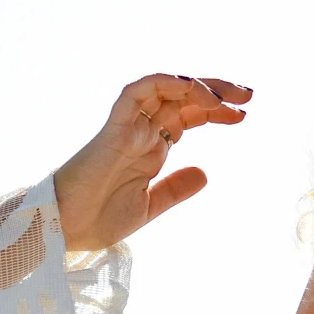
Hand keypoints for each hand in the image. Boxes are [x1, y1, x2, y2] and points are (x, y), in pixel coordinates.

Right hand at [53, 74, 250, 252]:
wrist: (64, 230)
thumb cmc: (97, 220)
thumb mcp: (148, 206)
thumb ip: (175, 189)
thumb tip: (206, 173)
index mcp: (150, 149)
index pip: (186, 116)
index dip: (215, 111)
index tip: (243, 115)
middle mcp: (141, 133)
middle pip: (182, 98)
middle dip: (217, 91)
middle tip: (249, 94)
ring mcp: (127, 127)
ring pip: (164, 89)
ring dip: (197, 85)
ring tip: (228, 95)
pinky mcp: (113, 129)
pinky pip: (135, 93)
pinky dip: (163, 82)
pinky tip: (191, 88)